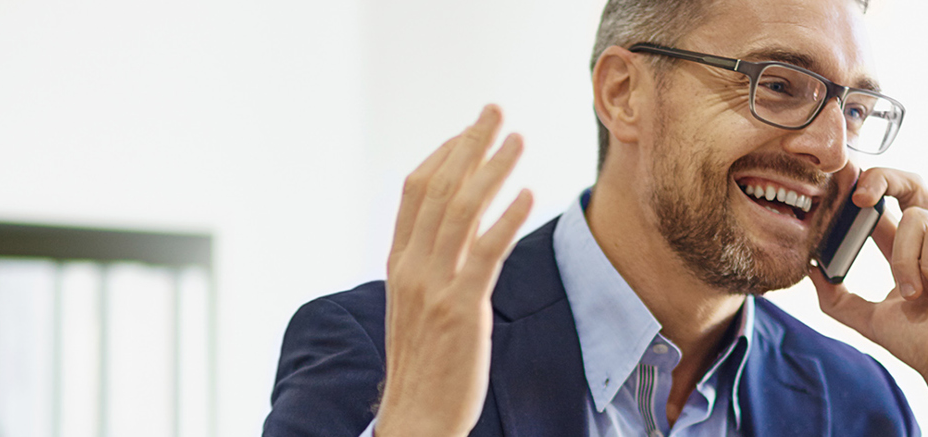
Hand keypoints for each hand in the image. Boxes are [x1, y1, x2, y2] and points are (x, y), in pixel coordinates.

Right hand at [376, 105, 533, 435]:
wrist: (415, 417)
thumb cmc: (424, 367)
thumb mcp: (416, 308)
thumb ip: (429, 268)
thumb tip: (451, 235)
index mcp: (399, 264)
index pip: (414, 192)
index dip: (443, 154)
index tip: (468, 131)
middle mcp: (412, 268)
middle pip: (439, 190)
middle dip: (469, 145)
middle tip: (495, 112)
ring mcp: (435, 287)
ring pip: (461, 212)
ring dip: (492, 170)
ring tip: (518, 140)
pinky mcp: (462, 309)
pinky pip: (485, 253)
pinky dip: (505, 218)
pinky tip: (527, 194)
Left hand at [808, 167, 927, 436]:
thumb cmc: (924, 343)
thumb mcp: (869, 317)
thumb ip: (837, 295)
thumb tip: (810, 268)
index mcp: (909, 249)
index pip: (882, 208)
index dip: (860, 190)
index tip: (837, 182)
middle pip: (908, 184)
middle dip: (881, 177)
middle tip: (857, 195)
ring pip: (913, 219)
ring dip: (904, 261)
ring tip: (916, 295)